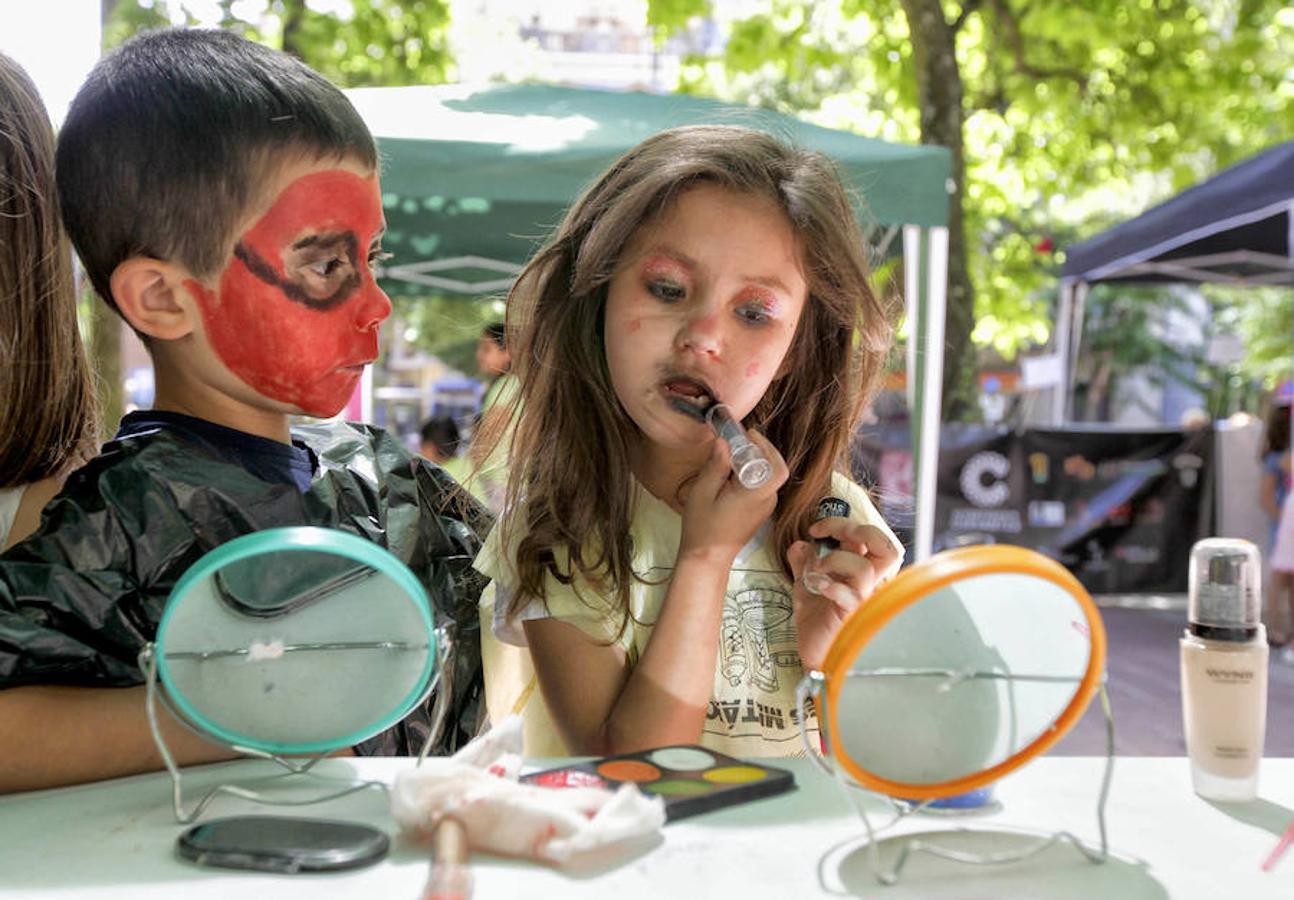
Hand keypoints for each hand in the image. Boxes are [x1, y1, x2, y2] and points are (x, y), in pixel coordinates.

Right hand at [678, 429, 787, 564]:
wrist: (707, 558)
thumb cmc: (703, 529)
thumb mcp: (702, 492)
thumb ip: (716, 465)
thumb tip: (723, 443)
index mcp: (755, 495)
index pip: (776, 466)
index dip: (767, 446)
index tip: (750, 435)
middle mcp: (766, 501)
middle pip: (773, 467)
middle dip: (757, 450)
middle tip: (735, 442)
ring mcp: (765, 507)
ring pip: (766, 475)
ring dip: (752, 462)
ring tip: (730, 457)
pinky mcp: (759, 511)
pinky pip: (760, 485)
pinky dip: (749, 475)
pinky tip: (730, 475)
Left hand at [787, 520, 899, 669]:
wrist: (816, 658)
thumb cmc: (818, 625)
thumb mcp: (805, 588)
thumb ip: (804, 564)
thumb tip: (798, 544)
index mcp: (862, 572)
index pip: (869, 537)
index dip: (843, 524)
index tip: (815, 529)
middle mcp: (871, 585)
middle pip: (886, 547)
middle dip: (858, 531)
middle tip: (830, 536)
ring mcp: (865, 601)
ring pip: (864, 568)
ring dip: (834, 562)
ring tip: (816, 573)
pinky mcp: (854, 618)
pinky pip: (851, 596)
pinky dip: (830, 585)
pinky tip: (816, 586)